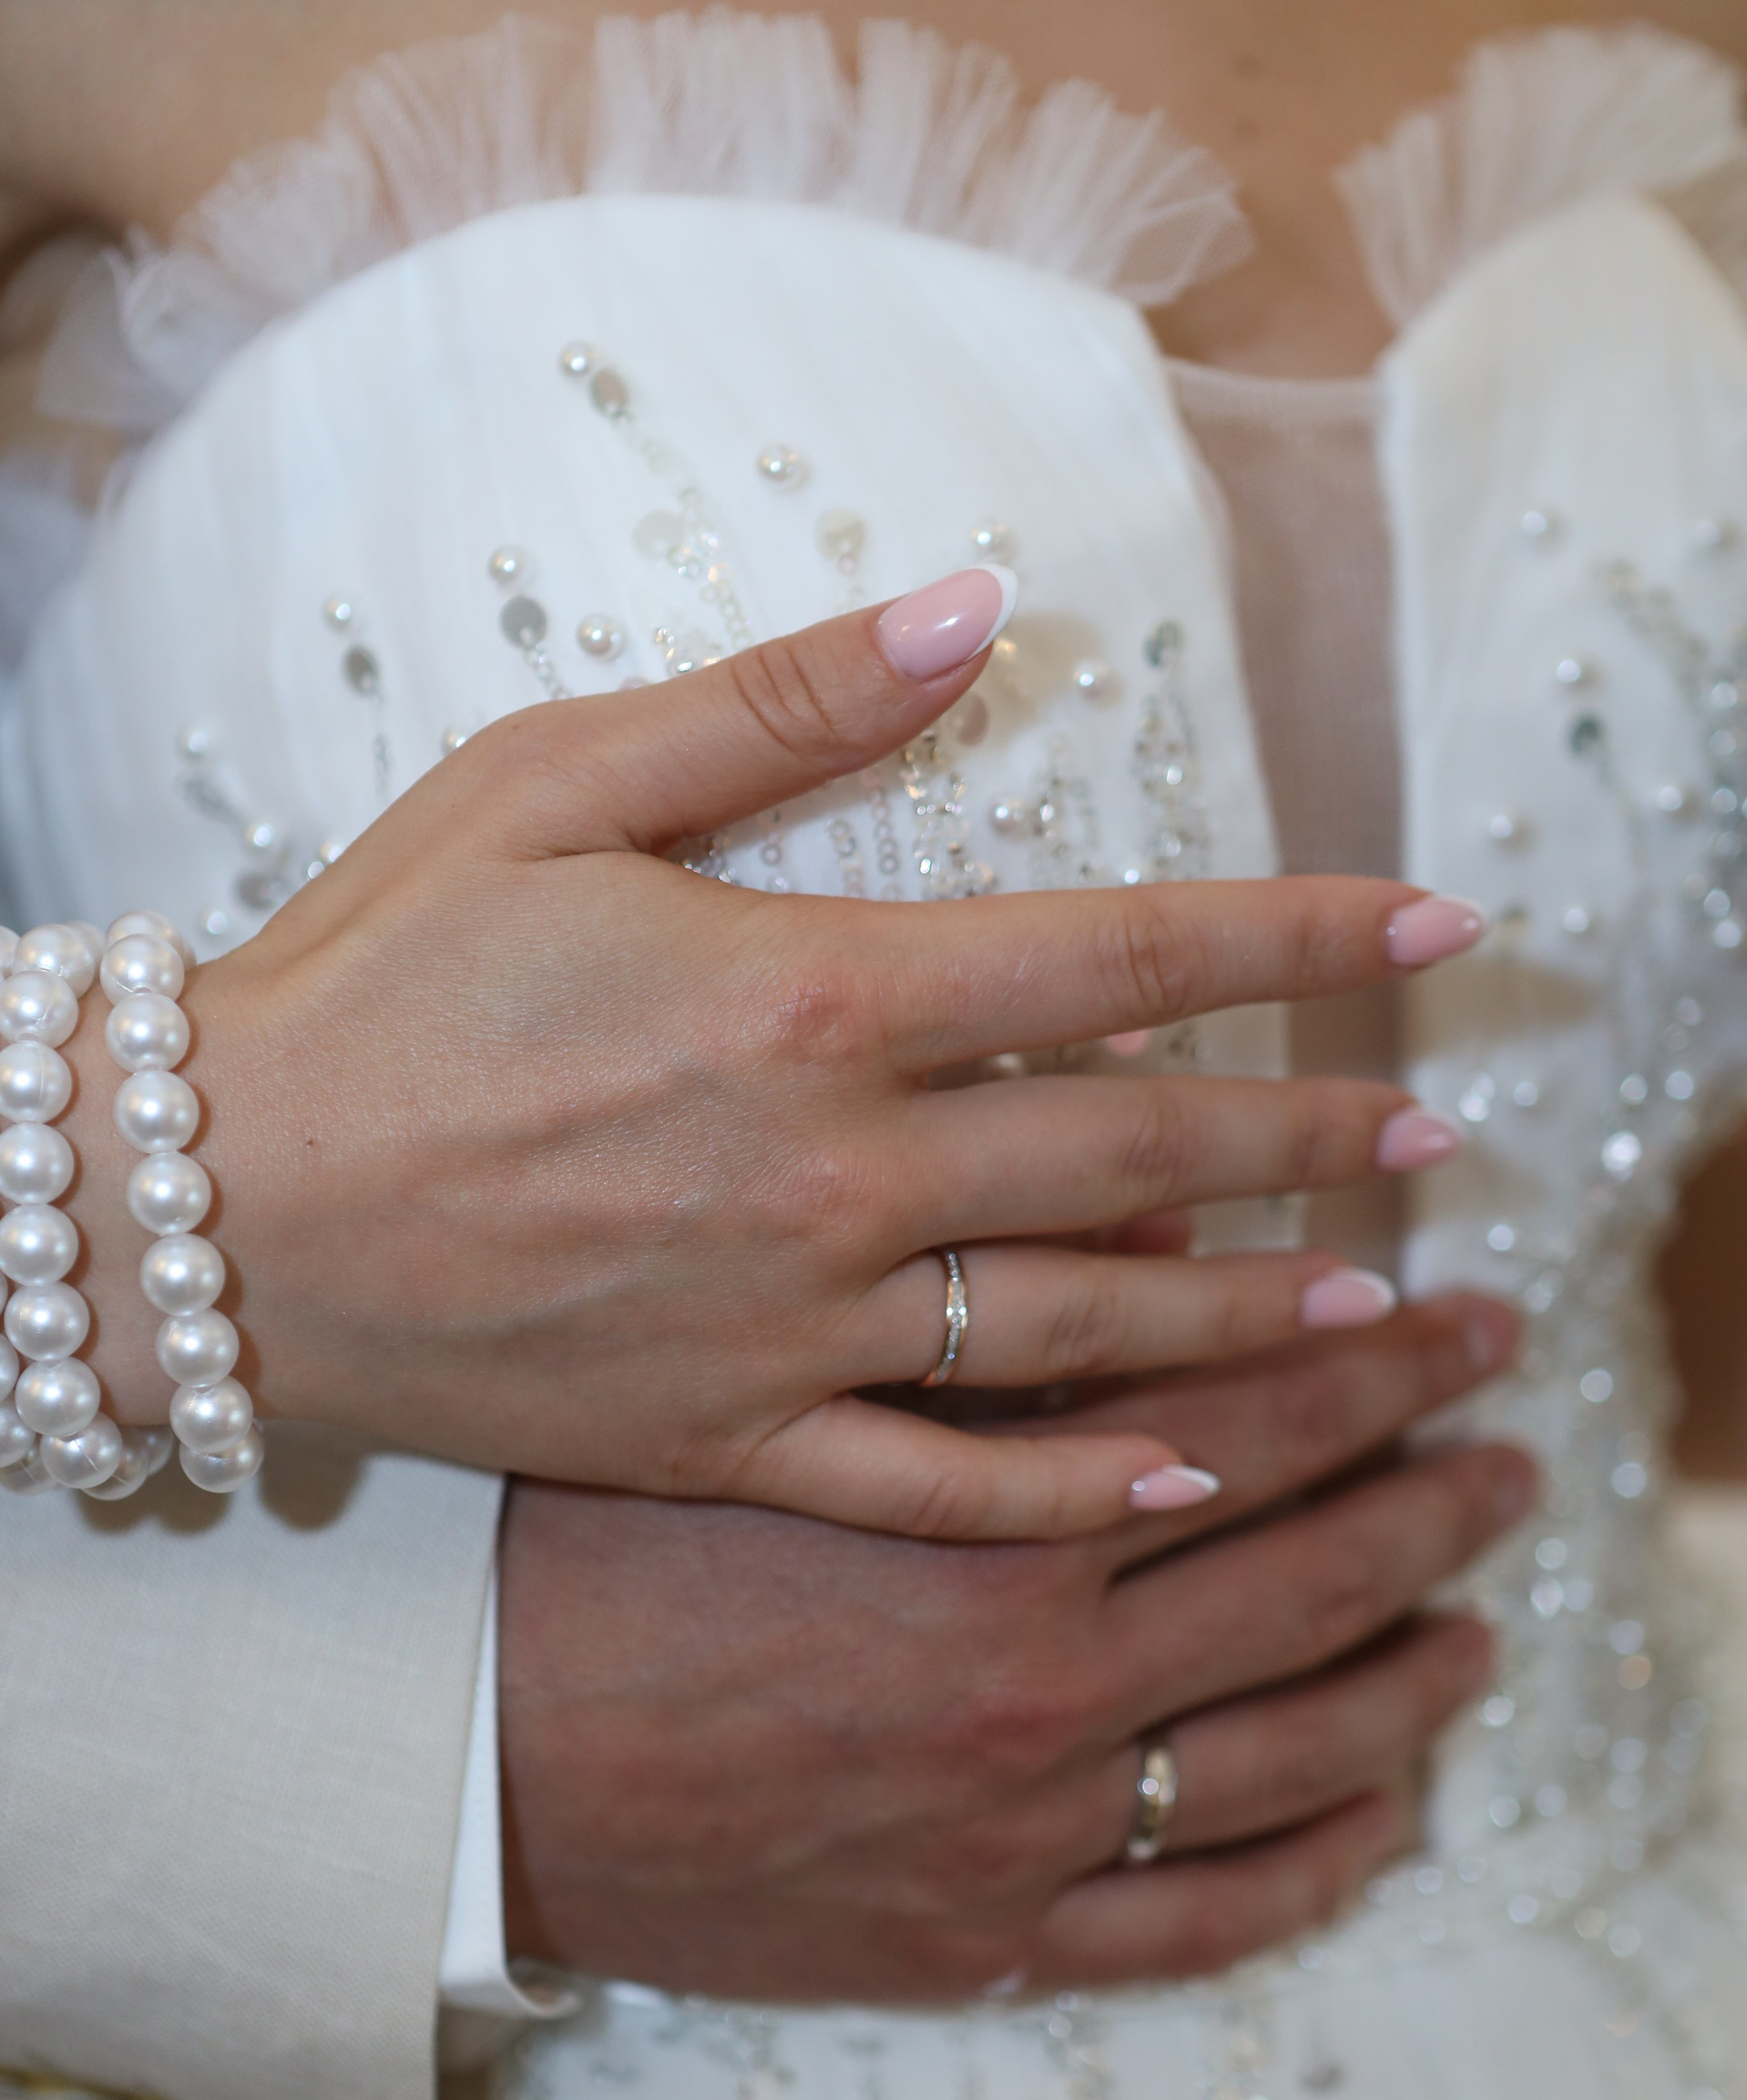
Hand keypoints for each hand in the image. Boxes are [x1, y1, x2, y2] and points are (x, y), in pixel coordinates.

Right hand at [63, 571, 1475, 1537]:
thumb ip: (782, 705)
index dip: (1299, 937)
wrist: (222, 1207)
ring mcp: (791, 1325)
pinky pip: (937, 1484)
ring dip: (1244, 1316)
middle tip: (1431, 1145)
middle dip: (1308, 1139)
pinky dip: (1065, 1488)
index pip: (1123, 953)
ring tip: (1366, 1316)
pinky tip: (1176, 1482)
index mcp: (809, 993)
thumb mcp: (553, 784)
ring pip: (1078, 1327)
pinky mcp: (730, 1438)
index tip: (1435, 932)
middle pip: (1138, 1149)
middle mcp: (835, 1172)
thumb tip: (973, 607)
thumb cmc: (378, 976)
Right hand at [500, 1292, 1528, 1998]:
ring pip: (1294, 1748)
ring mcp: (1026, 1827)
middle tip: (1511, 1444)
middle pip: (1311, 1574)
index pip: (1262, 1422)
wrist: (463, 1759)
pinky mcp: (982, 1937)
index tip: (1461, 1315)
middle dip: (1435, 1495)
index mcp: (998, 1530)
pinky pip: (1204, 1921)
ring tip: (1481, 1622)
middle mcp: (1043, 1686)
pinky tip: (1388, 1814)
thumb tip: (1160, 1229)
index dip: (1384, 1360)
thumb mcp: (771, 1395)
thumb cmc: (592, 1549)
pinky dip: (1315, 1867)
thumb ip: (973, 1320)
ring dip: (1411, 1673)